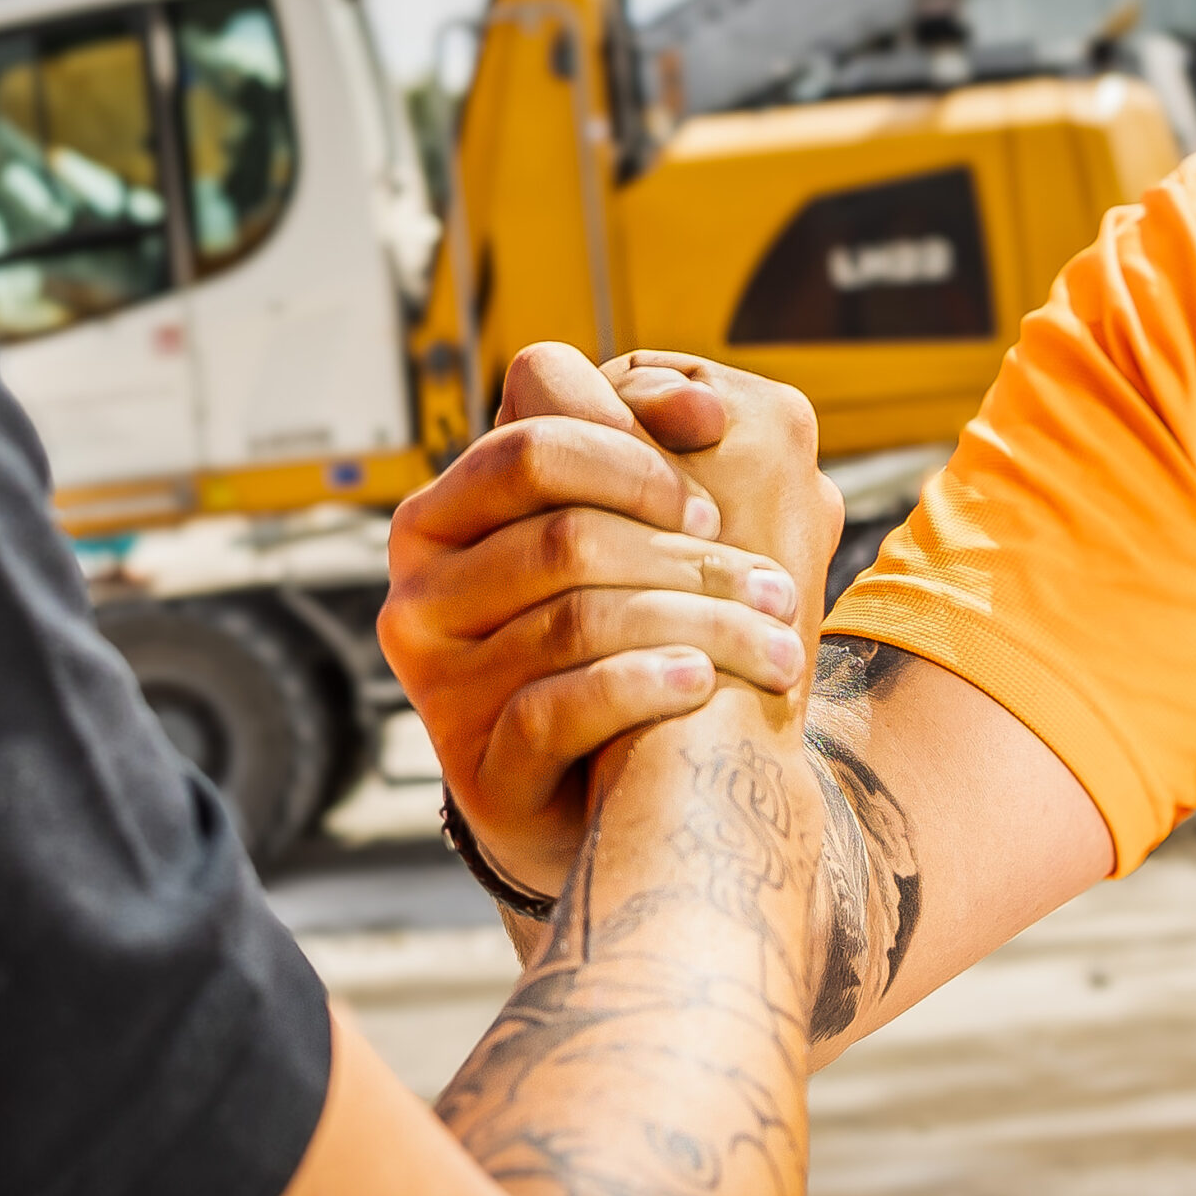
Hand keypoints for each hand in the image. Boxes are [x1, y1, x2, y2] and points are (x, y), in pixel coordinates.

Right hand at [382, 345, 812, 889]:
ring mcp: (439, 683)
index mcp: (445, 513)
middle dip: (687, 558)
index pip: (529, 447)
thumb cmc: (621, 638)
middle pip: (563, 538)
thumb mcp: (624, 535)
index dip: (631, 460)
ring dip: (699, 626)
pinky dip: (643, 685)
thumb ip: (653, 452)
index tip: (711, 506)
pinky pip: (558, 709)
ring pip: (574, 621)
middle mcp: (422, 592)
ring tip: (772, 644)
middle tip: (772, 585)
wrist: (607, 792)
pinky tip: (703, 682)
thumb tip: (704, 404)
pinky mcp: (474, 767)